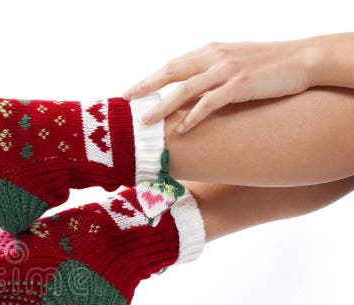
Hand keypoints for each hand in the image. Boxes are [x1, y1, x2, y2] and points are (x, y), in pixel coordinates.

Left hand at [123, 40, 314, 132]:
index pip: (172, 65)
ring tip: (146, 122)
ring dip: (163, 106)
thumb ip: (210, 73)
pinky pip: (210, 103)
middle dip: (145, 88)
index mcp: (210, 50)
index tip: (130, 92)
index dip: (149, 79)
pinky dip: (194, 116)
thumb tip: (189, 94)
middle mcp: (214, 57)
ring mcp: (227, 70)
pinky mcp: (240, 85)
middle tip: (126, 102)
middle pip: (171, 73)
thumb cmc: (268, 65)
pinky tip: (182, 128)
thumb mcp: (234, 62)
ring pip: (185, 89)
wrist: (303, 60)